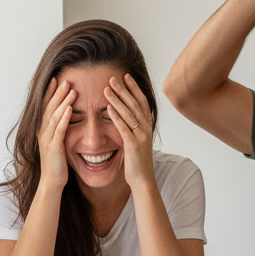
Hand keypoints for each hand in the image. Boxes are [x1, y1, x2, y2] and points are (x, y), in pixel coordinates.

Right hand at [37, 76, 74, 191]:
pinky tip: (70, 109)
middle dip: (57, 93)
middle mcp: (42, 132)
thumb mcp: (57, 144)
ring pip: (54, 116)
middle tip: (65, 79)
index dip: (50, 93)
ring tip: (71, 90)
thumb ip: (59, 131)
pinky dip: (64, 118)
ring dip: (63, 102)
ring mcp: (47, 139)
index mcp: (42, 130)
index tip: (56, 80)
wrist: (51, 182)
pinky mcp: (54, 147)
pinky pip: (59, 129)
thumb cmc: (56, 164)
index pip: (45, 107)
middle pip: (49, 108)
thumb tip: (67, 119)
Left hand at [105, 74, 154, 188]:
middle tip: (113, 77)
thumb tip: (126, 118)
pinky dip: (116, 117)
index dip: (134, 88)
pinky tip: (108, 108)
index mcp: (147, 126)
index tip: (126, 76)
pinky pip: (124, 128)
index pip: (141, 101)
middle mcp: (146, 128)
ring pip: (129, 113)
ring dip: (117, 99)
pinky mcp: (133, 145)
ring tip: (107, 88)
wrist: (143, 180)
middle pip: (135, 103)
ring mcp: (141, 136)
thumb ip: (133, 128)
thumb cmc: (138, 162)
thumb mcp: (137, 141)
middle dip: (124, 89)